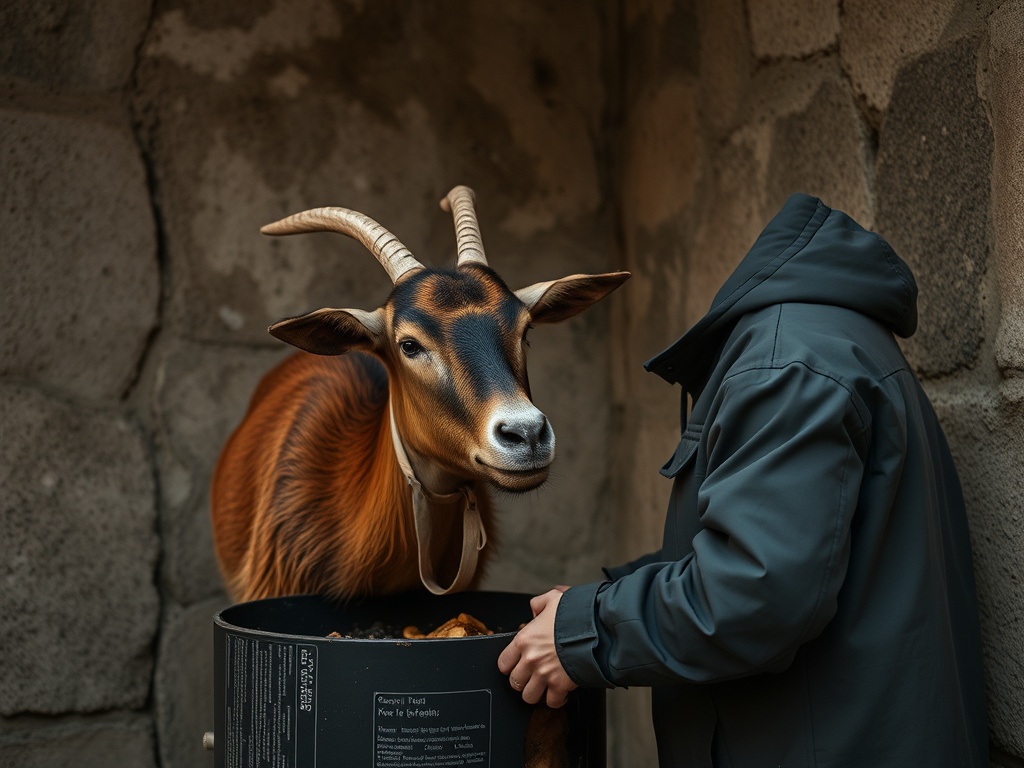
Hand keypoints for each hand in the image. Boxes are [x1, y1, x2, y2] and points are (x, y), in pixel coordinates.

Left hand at [497, 587, 577, 707]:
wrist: (597, 629)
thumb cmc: (576, 615)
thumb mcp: (553, 598)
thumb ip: (539, 604)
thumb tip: (535, 611)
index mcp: (524, 640)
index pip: (503, 663)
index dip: (509, 665)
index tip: (515, 666)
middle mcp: (531, 660)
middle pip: (515, 683)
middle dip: (522, 681)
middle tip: (531, 677)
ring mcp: (544, 674)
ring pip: (529, 696)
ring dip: (536, 693)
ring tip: (543, 686)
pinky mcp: (560, 685)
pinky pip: (551, 702)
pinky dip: (555, 700)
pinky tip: (559, 693)